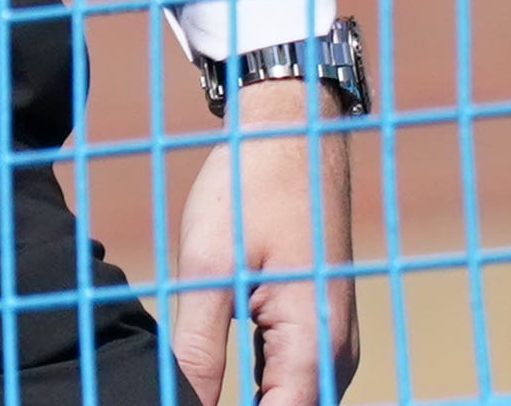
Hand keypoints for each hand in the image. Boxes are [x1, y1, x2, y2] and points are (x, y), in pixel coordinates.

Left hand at [171, 80, 359, 405]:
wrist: (294, 132)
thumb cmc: (251, 190)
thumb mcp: (209, 267)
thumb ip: (199, 349)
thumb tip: (185, 404)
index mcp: (315, 346)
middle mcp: (335, 356)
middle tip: (175, 391)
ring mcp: (329, 343)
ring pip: (288, 401)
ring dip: (243, 402)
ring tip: (190, 388)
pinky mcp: (314, 329)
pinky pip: (287, 379)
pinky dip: (254, 388)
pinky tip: (207, 382)